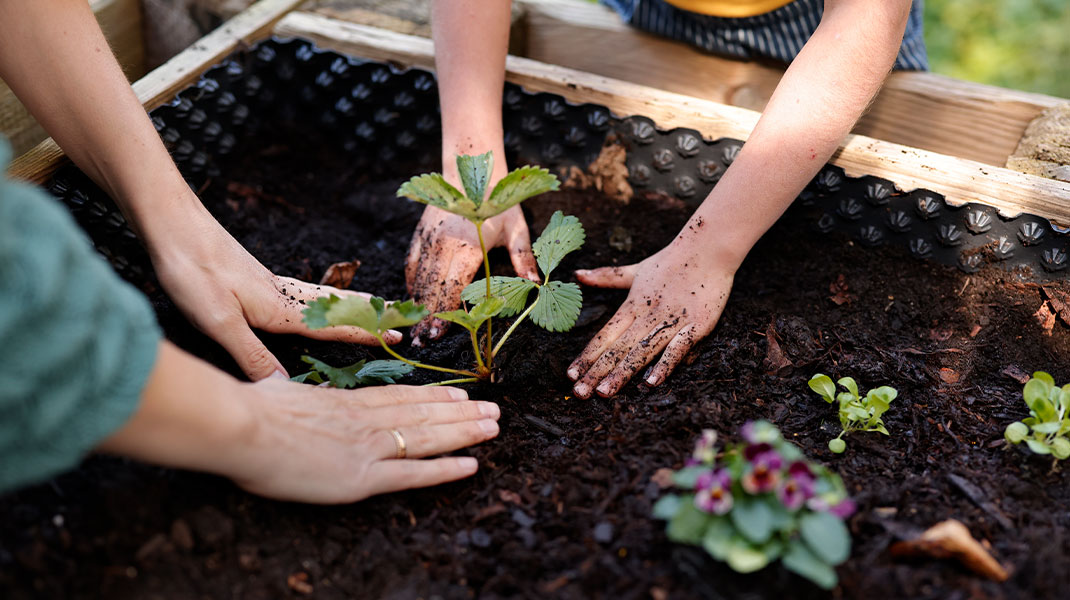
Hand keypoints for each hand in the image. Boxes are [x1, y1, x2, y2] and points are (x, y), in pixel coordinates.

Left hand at [149, 204, 400, 380]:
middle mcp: (286, 294)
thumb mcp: (218, 321)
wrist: (174, 227)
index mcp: (282, 308)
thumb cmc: (193, 271)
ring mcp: (274, 284)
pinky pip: (310, 293)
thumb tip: (284, 388)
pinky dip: (332, 298)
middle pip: (341, 306)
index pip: (335, 325)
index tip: (400, 337)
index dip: (367, 334)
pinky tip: (324, 300)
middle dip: (374, 314)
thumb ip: (252, 355)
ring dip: (357, 304)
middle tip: (406, 317)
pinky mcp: (260, 279)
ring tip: (379, 306)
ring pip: (328, 296)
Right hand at [229, 380, 499, 503]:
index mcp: (344, 403)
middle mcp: (365, 421)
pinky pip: (414, 473)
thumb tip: (272, 387)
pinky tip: (471, 465)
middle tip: (493, 408)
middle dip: (461, 412)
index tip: (458, 392)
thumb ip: (284, 393)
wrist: (243, 427)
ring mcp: (368, 447)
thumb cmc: (249, 411)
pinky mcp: (363, 477)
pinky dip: (445, 469)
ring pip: (428, 437)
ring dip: (465, 432)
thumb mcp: (274, 393)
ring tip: (494, 426)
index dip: (433, 396)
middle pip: (424, 413)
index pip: (399, 398)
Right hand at [405, 170, 537, 345]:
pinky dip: (411, 283)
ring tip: (414, 330)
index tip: (439, 332)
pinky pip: (412, 263)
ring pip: (419, 277)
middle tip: (422, 342)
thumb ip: (523, 256)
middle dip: (427, 315)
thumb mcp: (517, 226)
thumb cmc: (499, 198)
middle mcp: (443, 241)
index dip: (446, 308)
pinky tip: (413, 301)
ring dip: (416, 304)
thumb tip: (535, 283)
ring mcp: (428, 238)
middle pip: (432, 285)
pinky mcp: (420, 234)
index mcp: (468, 242)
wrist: (470, 166)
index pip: (453, 283)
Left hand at [567, 240, 734, 398]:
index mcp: (632, 305)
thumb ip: (607, 277)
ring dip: (622, 373)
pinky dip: (665, 364)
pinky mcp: (697, 325)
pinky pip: (678, 348)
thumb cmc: (672, 261)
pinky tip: (651, 382)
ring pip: (642, 351)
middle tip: (579, 393)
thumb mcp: (636, 270)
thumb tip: (578, 275)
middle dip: (597, 371)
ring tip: (605, 392)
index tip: (571, 374)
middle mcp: (648, 315)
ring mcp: (672, 321)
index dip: (587, 355)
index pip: (604, 335)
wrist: (708, 248)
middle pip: (618, 348)